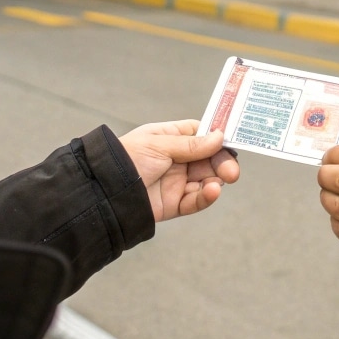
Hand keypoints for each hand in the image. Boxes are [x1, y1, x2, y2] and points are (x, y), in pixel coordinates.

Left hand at [119, 121, 240, 222]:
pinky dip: (207, 196)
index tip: (232, 140)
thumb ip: (191, 144)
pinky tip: (212, 191)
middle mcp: (176, 159)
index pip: (201, 134)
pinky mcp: (175, 203)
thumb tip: (219, 136)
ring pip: (206, 180)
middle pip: (209, 159)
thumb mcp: (160, 145)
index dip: (217, 137)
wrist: (106, 191)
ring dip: (216, 180)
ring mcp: (176, 181)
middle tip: (231, 171)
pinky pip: (196, 200)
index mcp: (170, 138)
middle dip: (222, 163)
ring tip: (218, 181)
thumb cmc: (127, 158)